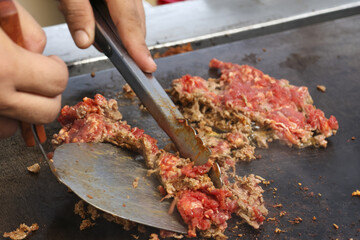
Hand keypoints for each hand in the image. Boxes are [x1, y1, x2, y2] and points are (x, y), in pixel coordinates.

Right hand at [0, 2, 67, 138]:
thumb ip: (25, 28)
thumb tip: (38, 48)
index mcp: (4, 65)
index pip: (57, 81)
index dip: (58, 69)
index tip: (51, 62)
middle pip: (46, 112)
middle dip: (48, 94)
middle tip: (38, 77)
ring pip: (18, 127)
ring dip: (23, 108)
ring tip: (12, 86)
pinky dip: (2, 116)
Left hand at [59, 0, 156, 72]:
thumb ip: (77, 11)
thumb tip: (85, 40)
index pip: (130, 21)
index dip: (138, 47)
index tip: (146, 66)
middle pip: (136, 20)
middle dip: (135, 44)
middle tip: (138, 64)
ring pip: (132, 14)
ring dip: (125, 33)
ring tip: (117, 46)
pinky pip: (126, 6)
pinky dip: (119, 20)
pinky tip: (106, 25)